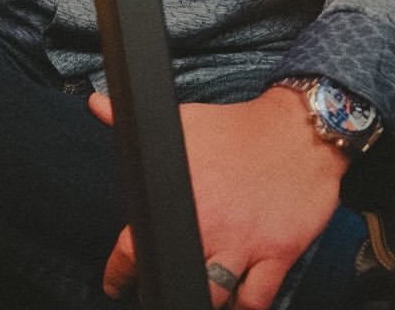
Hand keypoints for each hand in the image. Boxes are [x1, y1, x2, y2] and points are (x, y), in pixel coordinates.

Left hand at [89, 86, 346, 308]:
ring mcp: (245, 242)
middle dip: (162, 291)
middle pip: (176, 277)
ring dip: (205, 299)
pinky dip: (244, 308)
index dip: (120, 272)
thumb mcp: (184, 120)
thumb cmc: (238, 127)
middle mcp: (210, 223)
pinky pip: (256, 300)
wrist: (298, 129)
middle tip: (158, 294)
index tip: (115, 283)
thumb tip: (96, 105)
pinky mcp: (277, 252)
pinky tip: (235, 302)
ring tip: (193, 294)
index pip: (135, 248)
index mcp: (180, 195)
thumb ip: (133, 123)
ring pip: (215, 296)